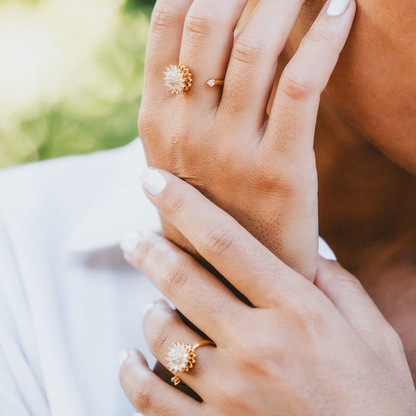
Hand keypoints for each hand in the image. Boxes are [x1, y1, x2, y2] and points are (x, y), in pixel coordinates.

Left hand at [119, 169, 415, 415]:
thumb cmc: (377, 405)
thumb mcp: (376, 339)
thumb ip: (340, 287)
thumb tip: (306, 252)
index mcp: (298, 313)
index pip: (226, 242)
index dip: (183, 204)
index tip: (153, 180)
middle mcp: (258, 347)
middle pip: (182, 280)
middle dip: (148, 250)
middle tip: (132, 237)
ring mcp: (230, 395)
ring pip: (163, 334)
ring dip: (151, 312)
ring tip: (155, 303)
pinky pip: (151, 396)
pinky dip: (132, 372)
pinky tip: (130, 357)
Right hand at [138, 0, 355, 279]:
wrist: (227, 273)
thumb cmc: (206, 209)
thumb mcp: (173, 158)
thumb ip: (178, 105)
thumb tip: (195, 44)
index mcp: (156, 121)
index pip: (169, 24)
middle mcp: (186, 129)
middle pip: (212, 22)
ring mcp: (230, 149)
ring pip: (256, 47)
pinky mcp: (279, 167)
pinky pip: (301, 86)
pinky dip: (325, 40)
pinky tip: (343, 8)